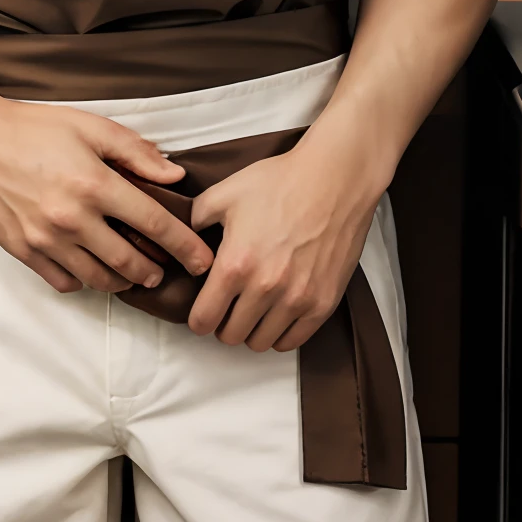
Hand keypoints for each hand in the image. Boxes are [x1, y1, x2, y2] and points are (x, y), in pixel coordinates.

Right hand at [0, 97, 212, 295]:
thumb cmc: (35, 128)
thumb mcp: (91, 127)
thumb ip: (136, 152)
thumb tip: (174, 174)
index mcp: (95, 184)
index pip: (154, 224)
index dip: (184, 245)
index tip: (202, 260)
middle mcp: (73, 218)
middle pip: (129, 261)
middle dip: (155, 271)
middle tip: (164, 271)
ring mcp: (46, 239)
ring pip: (98, 278)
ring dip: (123, 281)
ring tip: (133, 274)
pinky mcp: (23, 251)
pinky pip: (64, 281)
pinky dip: (83, 280)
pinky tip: (90, 268)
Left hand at [186, 127, 382, 350]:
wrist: (334, 179)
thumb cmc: (280, 182)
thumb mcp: (225, 193)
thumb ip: (195, 220)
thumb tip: (186, 241)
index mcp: (235, 264)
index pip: (203, 319)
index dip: (198, 318)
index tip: (202, 310)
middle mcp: (265, 288)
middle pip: (231, 336)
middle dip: (223, 323)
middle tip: (229, 306)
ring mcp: (297, 299)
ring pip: (260, 343)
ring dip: (252, 330)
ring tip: (253, 309)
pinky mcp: (323, 303)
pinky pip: (293, 341)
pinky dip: (280, 333)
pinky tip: (277, 313)